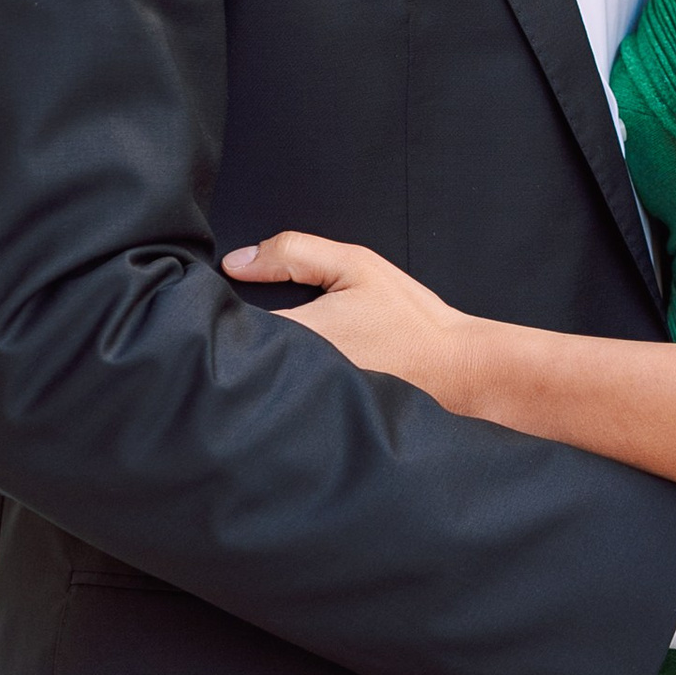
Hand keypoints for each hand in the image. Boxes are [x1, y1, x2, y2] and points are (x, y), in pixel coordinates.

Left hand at [224, 232, 478, 409]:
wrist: (457, 371)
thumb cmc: (411, 322)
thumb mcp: (356, 266)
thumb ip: (294, 253)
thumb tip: (238, 261)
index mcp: (296, 334)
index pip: (228, 326)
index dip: (218, 312)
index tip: (217, 304)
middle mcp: (294, 377)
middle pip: (235, 359)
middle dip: (234, 341)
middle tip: (237, 327)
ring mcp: (304, 404)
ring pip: (257, 382)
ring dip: (256, 368)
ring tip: (272, 353)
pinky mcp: (316, 421)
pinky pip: (282, 402)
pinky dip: (281, 389)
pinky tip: (297, 377)